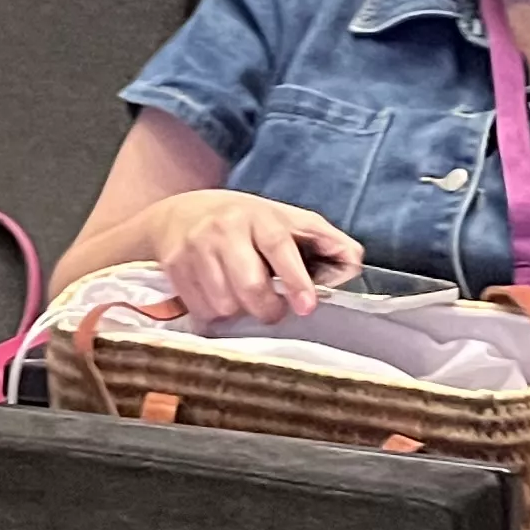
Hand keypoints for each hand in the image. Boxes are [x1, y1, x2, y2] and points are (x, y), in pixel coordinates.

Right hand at [145, 188, 362, 321]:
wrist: (179, 214)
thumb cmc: (245, 223)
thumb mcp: (285, 221)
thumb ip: (324, 241)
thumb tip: (354, 263)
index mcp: (259, 216)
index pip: (279, 245)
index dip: (295, 279)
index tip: (307, 307)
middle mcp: (225, 229)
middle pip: (249, 285)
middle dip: (266, 308)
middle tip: (273, 310)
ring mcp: (196, 248)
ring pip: (224, 304)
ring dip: (238, 312)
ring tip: (241, 297)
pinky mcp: (174, 267)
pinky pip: (201, 311)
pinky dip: (214, 315)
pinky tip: (218, 298)